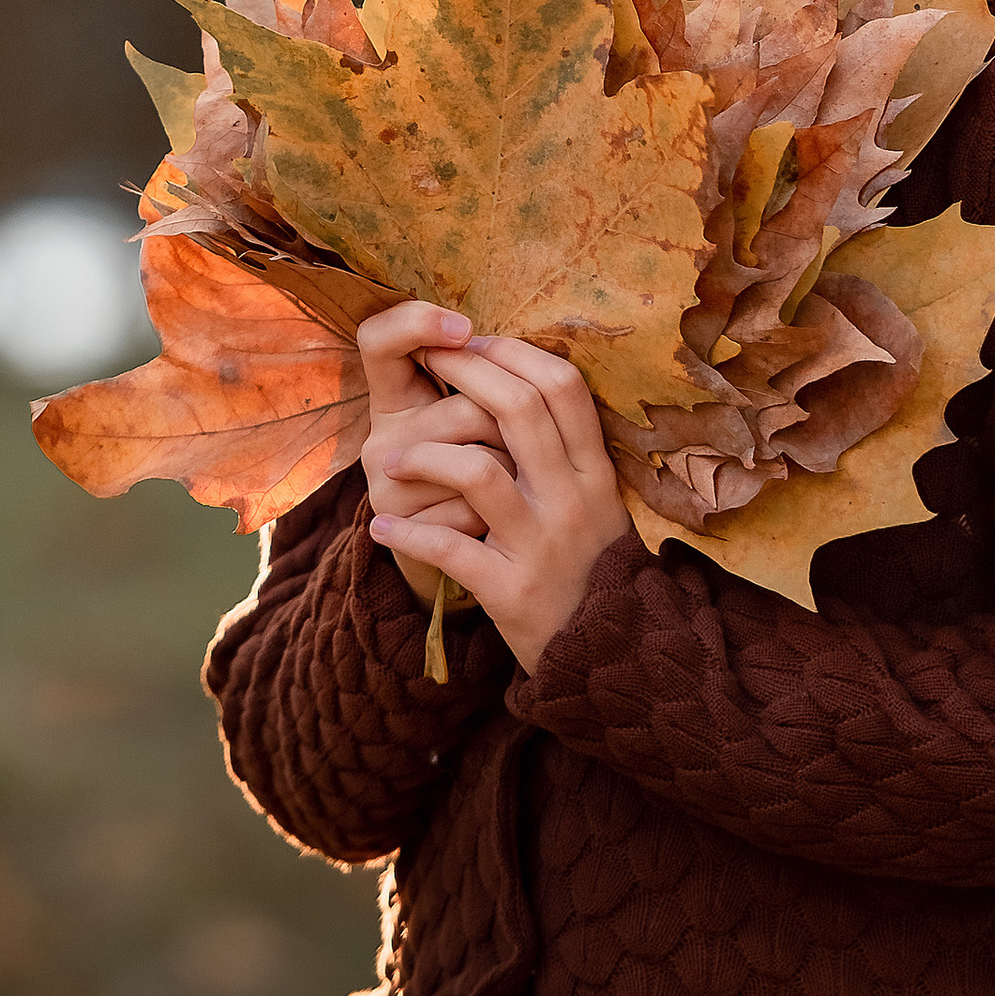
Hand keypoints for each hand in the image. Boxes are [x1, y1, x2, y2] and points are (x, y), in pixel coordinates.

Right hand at [356, 303, 509, 613]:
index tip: (463, 326)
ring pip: (475, 464)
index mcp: (394, 400)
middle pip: (465, 411)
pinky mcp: (407, 535)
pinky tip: (499, 525)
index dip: (415, 322)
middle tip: (525, 446)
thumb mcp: (470, 423)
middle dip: (515, 431)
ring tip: (517, 483)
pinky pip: (474, 515)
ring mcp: (388, 491)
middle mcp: (380, 442)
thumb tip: (522, 348)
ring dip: (515, 475)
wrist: (456, 565)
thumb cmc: (472, 474)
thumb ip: (484, 381)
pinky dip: (501, 519)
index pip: (378, 341)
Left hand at [369, 335, 629, 674]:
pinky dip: (409, 535)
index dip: (514, 352)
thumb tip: (516, 383)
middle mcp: (572, 499)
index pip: (562, 386)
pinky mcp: (510, 590)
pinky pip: (449, 549)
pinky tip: (382, 529)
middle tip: (428, 360)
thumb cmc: (591, 566)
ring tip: (393, 460)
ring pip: (477, 471)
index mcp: (594, 472)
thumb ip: (565, 452)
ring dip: (425, 455)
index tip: (474, 339)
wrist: (612, 656)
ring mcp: (542, 545)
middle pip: (519, 410)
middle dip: (466, 373)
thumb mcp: (597, 502)